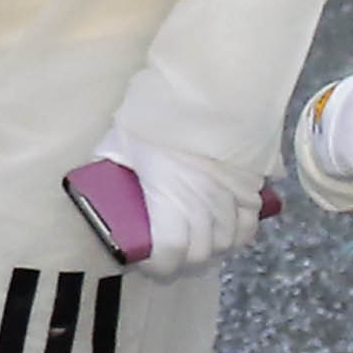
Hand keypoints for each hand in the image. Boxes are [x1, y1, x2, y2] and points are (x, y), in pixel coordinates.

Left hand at [80, 125, 258, 277]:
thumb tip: (100, 175)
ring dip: (211, 246)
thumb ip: (112, 163)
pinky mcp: (253, 184)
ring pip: (227, 241)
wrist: (209, 88)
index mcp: (169, 197)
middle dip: (184, 259)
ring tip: (197, 238)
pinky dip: (237, 232)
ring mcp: (231, 196)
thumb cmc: (159, 115)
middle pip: (201, 252)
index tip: (148, 261)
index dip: (160, 264)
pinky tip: (225, 226)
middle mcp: (204, 205)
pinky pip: (250, 223)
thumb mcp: (122, 140)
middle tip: (170, 251)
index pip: (171, 252)